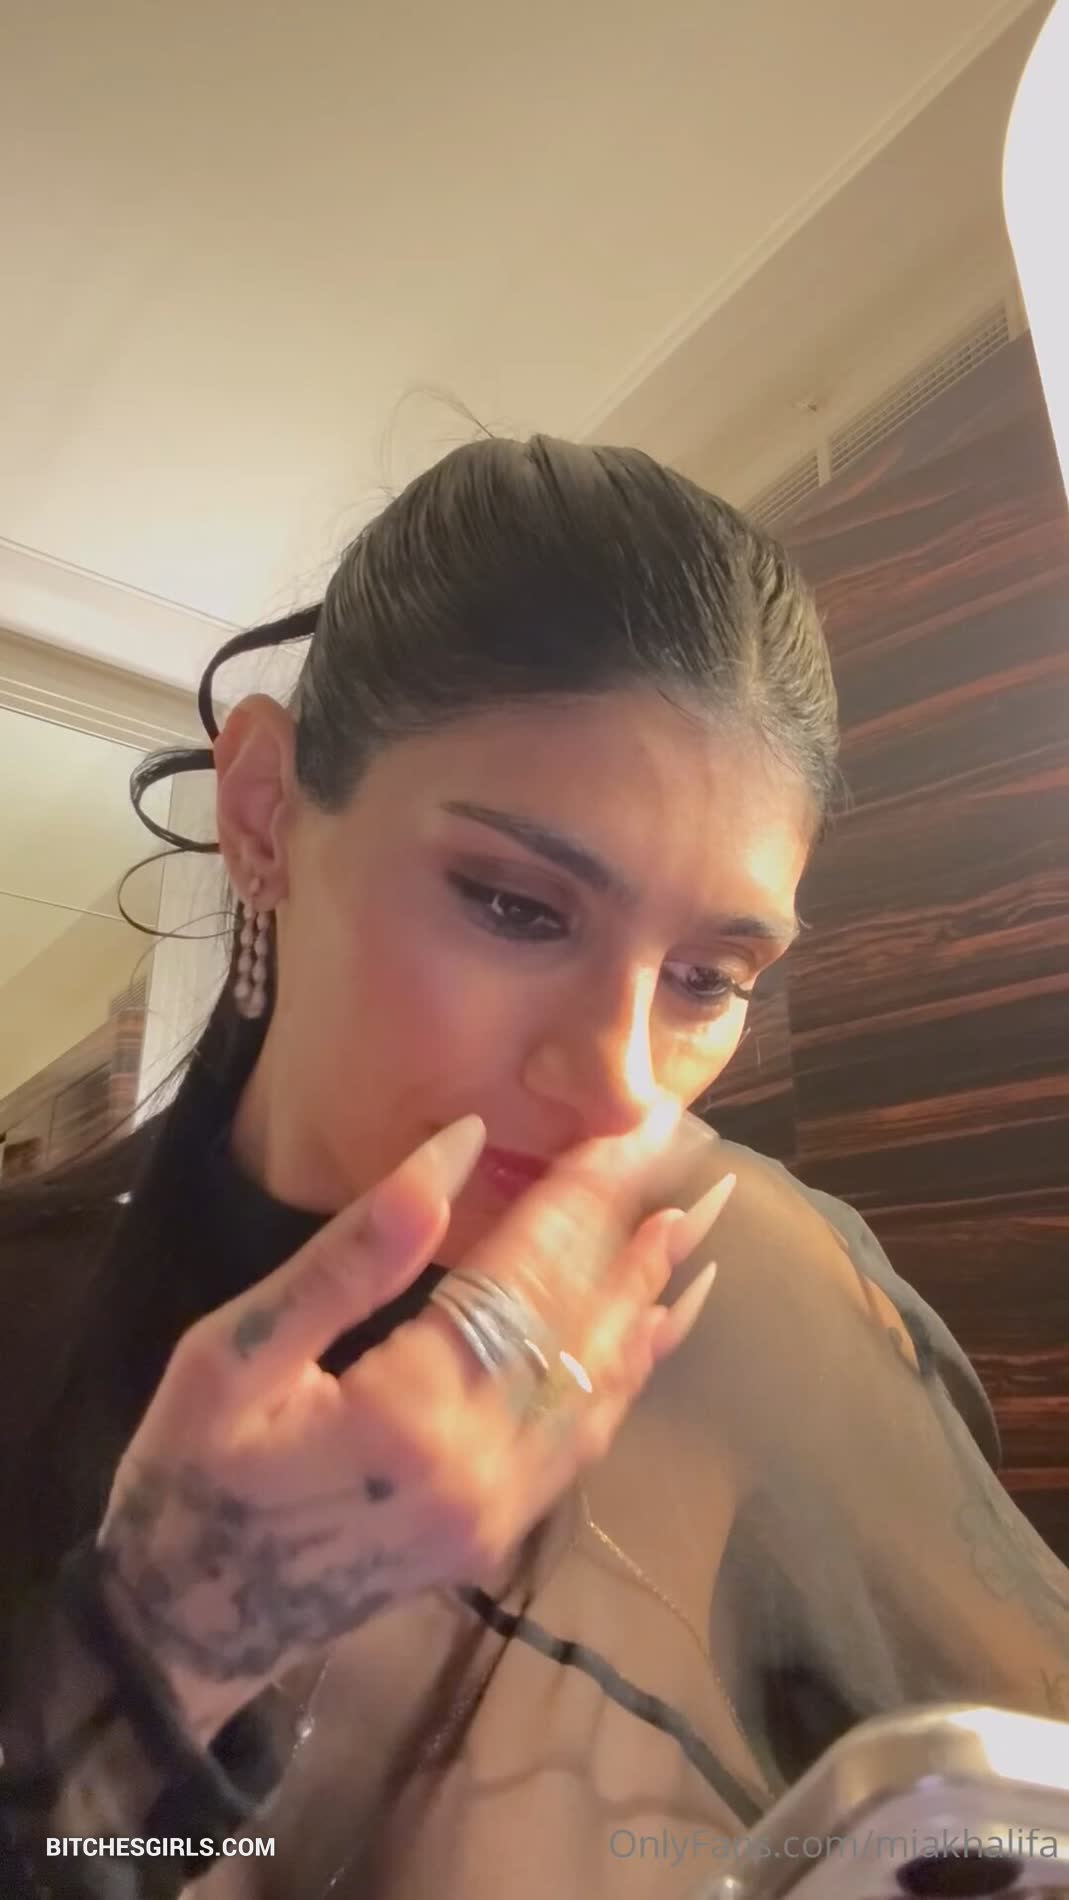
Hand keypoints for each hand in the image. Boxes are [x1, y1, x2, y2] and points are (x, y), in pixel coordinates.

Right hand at [97, 1104, 734, 1742]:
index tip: (628, 1128)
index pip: (523, 1278)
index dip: (579, 1199)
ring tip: (691, 1227)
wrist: (185, 1628)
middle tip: (684, 1159)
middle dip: (629, 1236)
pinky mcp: (499, 1534)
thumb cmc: (188, 1476)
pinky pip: (584, 1440)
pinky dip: (626, 1374)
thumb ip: (353, 1257)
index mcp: (411, 1413)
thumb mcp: (236, 1353)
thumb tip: (457, 1150)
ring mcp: (499, 1512)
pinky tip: (652, 1330)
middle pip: (578, 1327)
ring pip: (598, 1386)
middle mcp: (480, 1467)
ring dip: (644, 1300)